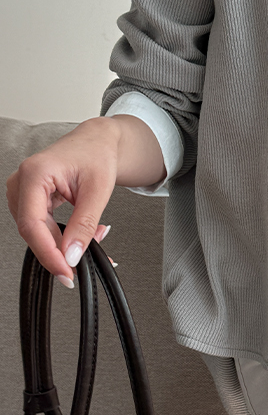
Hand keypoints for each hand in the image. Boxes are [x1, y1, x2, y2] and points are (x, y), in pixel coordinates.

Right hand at [5, 117, 119, 286]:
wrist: (97, 142)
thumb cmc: (97, 155)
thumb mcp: (98, 191)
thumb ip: (84, 226)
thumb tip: (72, 256)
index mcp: (35, 173)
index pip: (32, 224)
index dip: (48, 253)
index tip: (66, 272)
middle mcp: (22, 182)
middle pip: (33, 231)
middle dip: (60, 252)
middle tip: (86, 263)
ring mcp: (23, 191)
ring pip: (38, 232)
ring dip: (64, 243)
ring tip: (95, 238)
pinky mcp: (31, 199)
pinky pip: (43, 226)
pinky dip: (63, 235)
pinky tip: (83, 235)